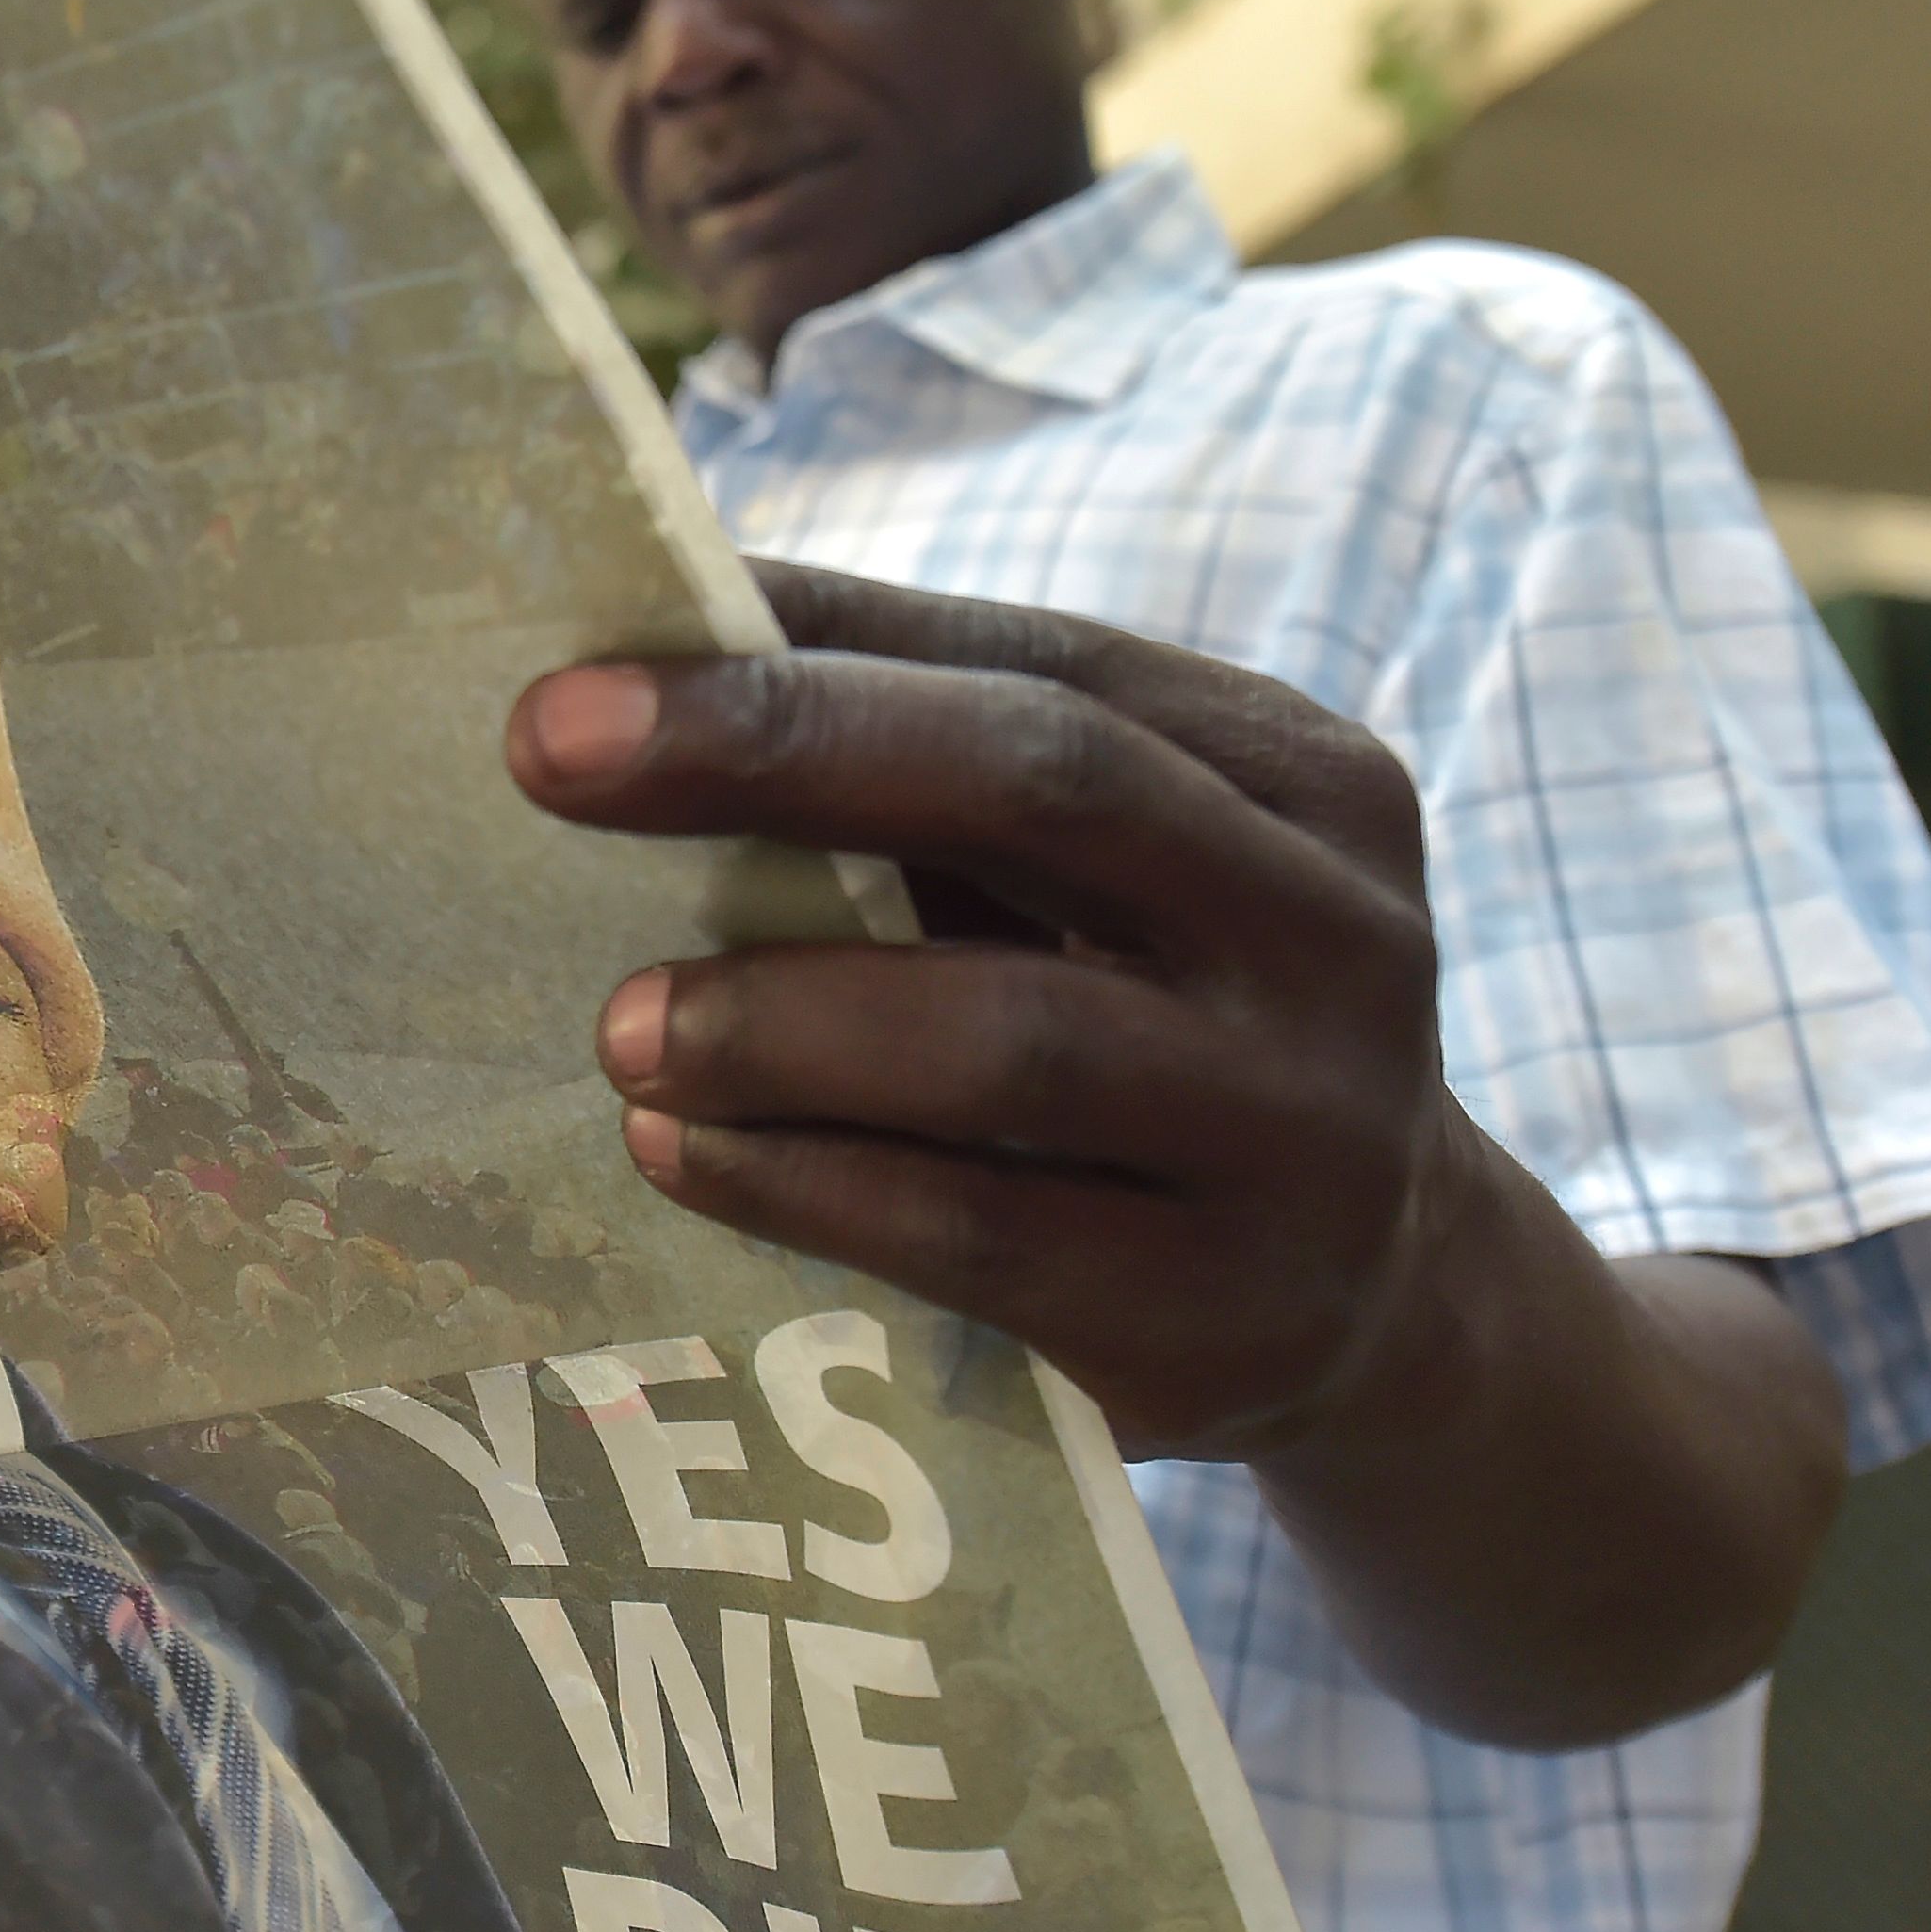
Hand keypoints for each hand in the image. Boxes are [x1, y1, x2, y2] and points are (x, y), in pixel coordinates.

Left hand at [507, 560, 1847, 1746]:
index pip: (1037, 668)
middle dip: (776, 754)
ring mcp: (1301, 1135)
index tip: (583, 661)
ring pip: (1015, 1039)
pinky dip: (805, 1186)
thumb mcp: (1102, 871)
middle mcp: (1333, 936)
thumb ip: (930, 745)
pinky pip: (983, 1237)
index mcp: (1298, 774)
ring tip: (617, 1024)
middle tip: (548, 755)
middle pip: (1048, 789)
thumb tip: (662, 614)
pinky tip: (681, 1152)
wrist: (1383, 1305)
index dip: (807, 653)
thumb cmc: (1159, 1020)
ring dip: (781, 1017)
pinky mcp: (1224, 1317)